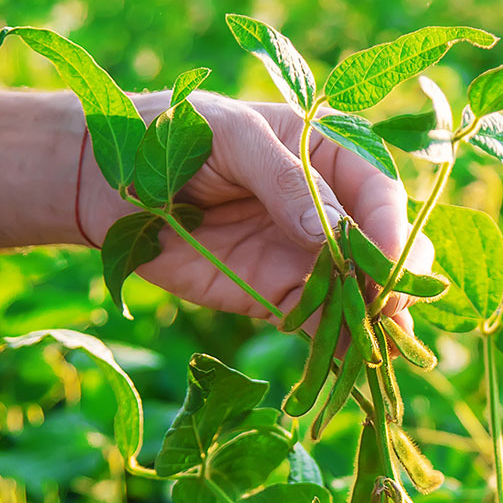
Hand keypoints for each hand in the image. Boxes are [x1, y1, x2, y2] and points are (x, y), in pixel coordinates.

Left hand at [74, 92, 433, 325]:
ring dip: (373, 322)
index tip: (392, 264)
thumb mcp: (231, 137)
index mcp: (326, 155)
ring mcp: (304, 257)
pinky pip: (318, 324)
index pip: (379, 193)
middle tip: (389, 311)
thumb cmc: (169, 135)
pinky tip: (349, 368)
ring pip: (358, 293)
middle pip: (382, 248)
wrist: (108, 184)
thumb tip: (329, 234)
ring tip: (380, 351)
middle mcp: (327, 208)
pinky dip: (336, 347)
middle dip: (394, 280)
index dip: (392, 230)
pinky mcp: (276, 296)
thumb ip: (283, 179)